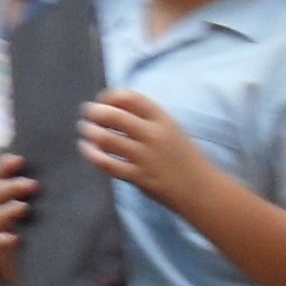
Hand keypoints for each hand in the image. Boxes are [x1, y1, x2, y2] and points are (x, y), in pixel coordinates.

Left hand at [75, 88, 209, 208]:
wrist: (201, 188)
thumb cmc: (183, 157)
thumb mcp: (171, 129)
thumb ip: (147, 119)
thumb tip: (115, 108)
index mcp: (163, 118)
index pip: (130, 98)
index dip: (110, 97)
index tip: (101, 100)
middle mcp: (153, 134)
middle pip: (114, 116)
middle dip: (95, 112)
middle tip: (87, 112)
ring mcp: (145, 157)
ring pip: (107, 139)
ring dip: (90, 131)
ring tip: (84, 129)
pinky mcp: (138, 176)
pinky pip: (108, 163)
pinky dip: (92, 154)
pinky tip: (87, 149)